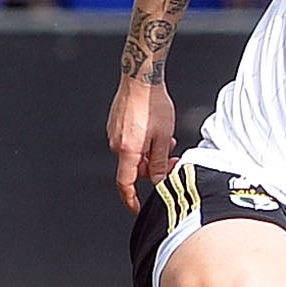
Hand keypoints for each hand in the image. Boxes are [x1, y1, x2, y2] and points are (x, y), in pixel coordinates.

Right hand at [107, 77, 175, 211]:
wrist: (140, 79)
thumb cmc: (153, 104)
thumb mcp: (164, 137)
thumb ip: (160, 162)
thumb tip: (158, 180)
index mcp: (127, 150)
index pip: (125, 183)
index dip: (130, 198)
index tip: (136, 207)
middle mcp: (116, 144)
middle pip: (133, 168)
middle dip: (153, 168)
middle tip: (172, 161)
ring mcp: (113, 133)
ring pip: (134, 154)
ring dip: (150, 154)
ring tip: (167, 140)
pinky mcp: (115, 124)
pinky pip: (129, 142)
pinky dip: (143, 143)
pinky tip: (156, 132)